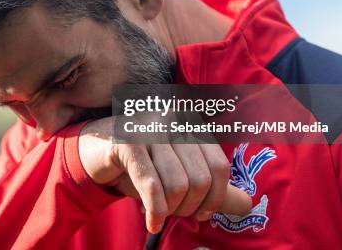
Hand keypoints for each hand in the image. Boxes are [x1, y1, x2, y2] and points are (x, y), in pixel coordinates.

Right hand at [78, 116, 251, 233]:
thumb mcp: (179, 174)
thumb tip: (248, 205)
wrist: (94, 152)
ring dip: (169, 210)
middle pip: (199, 179)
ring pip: (177, 184)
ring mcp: (149, 127)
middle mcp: (173, 119)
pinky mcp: (127, 141)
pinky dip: (154, 210)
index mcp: (191, 123)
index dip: (215, 198)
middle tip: (174, 213)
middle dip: (189, 207)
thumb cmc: (141, 164)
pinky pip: (151, 185)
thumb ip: (212, 187)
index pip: (219, 166)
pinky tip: (151, 222)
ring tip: (159, 214)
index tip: (202, 213)